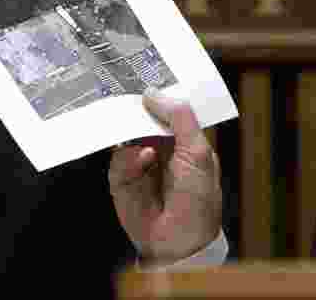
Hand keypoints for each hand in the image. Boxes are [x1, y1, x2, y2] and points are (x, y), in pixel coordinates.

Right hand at [109, 92, 221, 263]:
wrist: (179, 243)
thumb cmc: (198, 198)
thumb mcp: (197, 152)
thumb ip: (179, 119)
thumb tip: (154, 93)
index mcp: (181, 138)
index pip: (165, 109)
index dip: (155, 94)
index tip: (142, 73)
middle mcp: (159, 147)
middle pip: (140, 118)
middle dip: (133, 108)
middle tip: (125, 90)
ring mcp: (139, 163)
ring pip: (125, 136)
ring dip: (130, 133)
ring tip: (140, 133)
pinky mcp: (122, 180)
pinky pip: (117, 160)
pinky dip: (127, 158)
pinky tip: (142, 161)